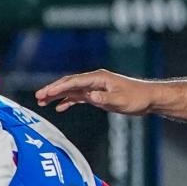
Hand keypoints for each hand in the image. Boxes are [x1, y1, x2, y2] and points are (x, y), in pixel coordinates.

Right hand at [34, 70, 156, 114]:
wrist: (148, 98)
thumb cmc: (137, 97)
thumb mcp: (121, 99)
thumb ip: (104, 98)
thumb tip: (89, 96)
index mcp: (98, 78)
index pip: (73, 81)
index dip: (58, 87)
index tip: (46, 93)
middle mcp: (94, 80)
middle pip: (68, 83)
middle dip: (52, 90)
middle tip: (38, 97)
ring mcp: (94, 87)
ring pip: (71, 90)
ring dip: (57, 95)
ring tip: (42, 102)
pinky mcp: (97, 94)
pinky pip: (78, 96)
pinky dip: (67, 101)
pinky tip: (59, 107)